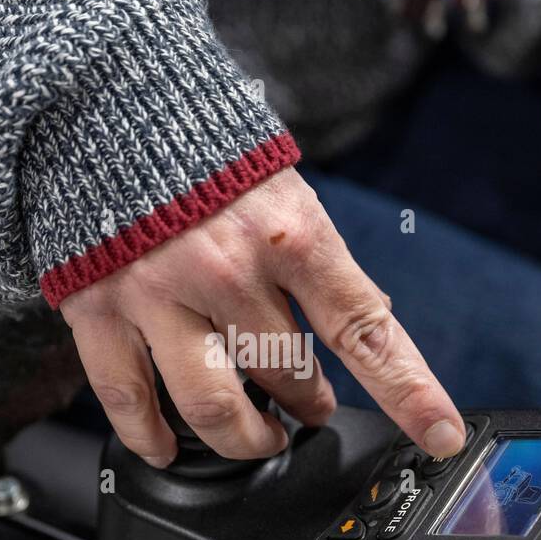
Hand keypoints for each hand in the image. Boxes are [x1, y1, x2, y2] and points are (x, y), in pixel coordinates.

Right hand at [60, 168, 465, 465]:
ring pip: (216, 408)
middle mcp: (227, 269)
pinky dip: (153, 437)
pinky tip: (168, 444)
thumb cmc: (204, 147)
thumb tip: (354, 327)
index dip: (408, 392)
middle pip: (289, 378)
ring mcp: (159, 294)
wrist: (102, 95)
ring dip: (248, 436)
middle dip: (310, 403)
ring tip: (259, 434)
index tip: (441, 434)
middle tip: (311, 404)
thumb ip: (314, 264)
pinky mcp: (99, 308)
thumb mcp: (285, 190)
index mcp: (290, 234)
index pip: (364, 330)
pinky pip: (130, 402)